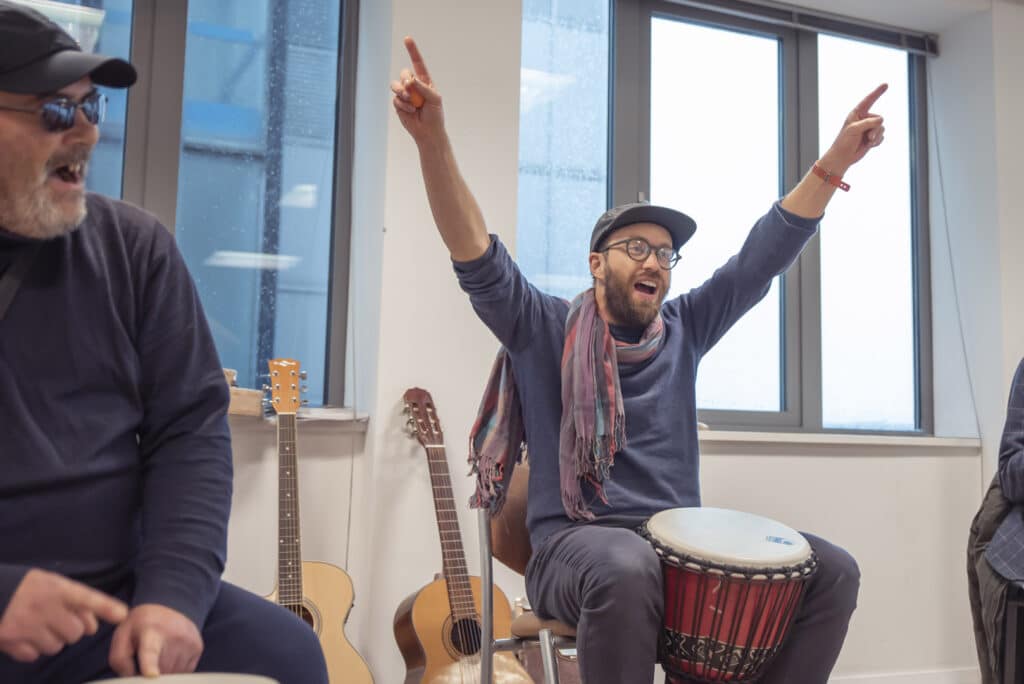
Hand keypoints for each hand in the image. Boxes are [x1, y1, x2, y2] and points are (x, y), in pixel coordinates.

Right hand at [0, 569, 127, 661]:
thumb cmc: (22, 588)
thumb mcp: (49, 583)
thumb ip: (72, 599)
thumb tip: (92, 623)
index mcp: (55, 588)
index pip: (87, 598)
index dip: (106, 607)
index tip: (123, 615)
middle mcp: (44, 607)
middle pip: (76, 632)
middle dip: (71, 630)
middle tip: (60, 622)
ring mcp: (26, 626)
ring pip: (56, 646)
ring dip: (52, 640)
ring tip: (40, 627)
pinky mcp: (10, 641)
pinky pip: (34, 655)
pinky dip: (32, 650)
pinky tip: (25, 636)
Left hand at [108, 604, 202, 676]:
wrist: (171, 606)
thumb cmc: (142, 625)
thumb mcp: (123, 635)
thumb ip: (120, 660)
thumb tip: (132, 678)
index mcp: (150, 631)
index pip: (150, 652)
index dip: (149, 666)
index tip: (152, 675)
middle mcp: (174, 635)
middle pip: (161, 671)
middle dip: (152, 672)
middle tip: (147, 656)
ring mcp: (189, 641)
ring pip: (173, 674)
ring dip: (164, 671)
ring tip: (160, 653)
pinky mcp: (198, 647)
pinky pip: (184, 672)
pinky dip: (176, 669)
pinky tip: (171, 654)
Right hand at [391, 36, 444, 143]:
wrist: (428, 132)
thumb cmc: (435, 115)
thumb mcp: (434, 99)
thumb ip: (423, 87)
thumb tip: (409, 80)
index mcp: (424, 81)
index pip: (417, 62)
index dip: (412, 51)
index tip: (407, 39)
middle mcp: (413, 85)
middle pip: (404, 73)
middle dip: (406, 80)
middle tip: (410, 89)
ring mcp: (405, 94)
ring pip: (395, 85)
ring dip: (402, 92)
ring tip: (410, 101)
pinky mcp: (399, 104)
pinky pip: (396, 99)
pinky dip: (403, 104)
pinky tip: (411, 110)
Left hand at [818, 83, 887, 175]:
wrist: (843, 158)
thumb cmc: (844, 142)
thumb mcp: (854, 129)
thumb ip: (868, 122)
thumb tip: (881, 121)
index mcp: (857, 113)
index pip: (869, 100)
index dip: (877, 92)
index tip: (886, 84)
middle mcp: (864, 119)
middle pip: (880, 118)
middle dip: (874, 129)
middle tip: (866, 136)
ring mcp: (869, 128)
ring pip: (882, 128)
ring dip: (876, 136)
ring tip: (867, 141)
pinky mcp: (872, 137)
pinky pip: (882, 136)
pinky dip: (877, 141)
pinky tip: (869, 145)